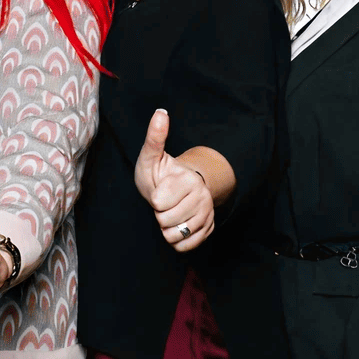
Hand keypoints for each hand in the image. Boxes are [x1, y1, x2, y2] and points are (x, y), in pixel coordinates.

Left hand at [132, 109, 214, 251]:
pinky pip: (186, 246)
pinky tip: (175, 227)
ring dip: (166, 229)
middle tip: (163, 203)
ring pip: (176, 235)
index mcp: (189, 179)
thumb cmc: (158, 173)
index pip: (160, 203)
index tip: (159, 189)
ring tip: (168, 214)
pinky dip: (176, 242)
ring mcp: (206, 215)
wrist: (173, 189)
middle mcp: (202, 197)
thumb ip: (155, 137)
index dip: (154, 199)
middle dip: (159, 214)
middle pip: (166, 221)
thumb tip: (161, 112)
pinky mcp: (207, 230)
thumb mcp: (151, 155)